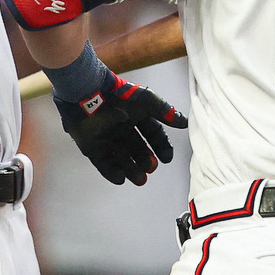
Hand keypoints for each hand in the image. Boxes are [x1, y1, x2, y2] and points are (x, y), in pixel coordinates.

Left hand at [55, 71, 186, 185]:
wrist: (90, 95)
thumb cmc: (120, 96)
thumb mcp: (147, 101)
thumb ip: (166, 112)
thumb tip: (185, 122)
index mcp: (135, 116)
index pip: (151, 133)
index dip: (160, 146)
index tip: (167, 158)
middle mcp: (121, 128)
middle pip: (136, 148)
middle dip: (144, 160)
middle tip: (151, 169)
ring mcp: (105, 138)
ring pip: (121, 158)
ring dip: (131, 169)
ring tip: (140, 180)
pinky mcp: (91, 146)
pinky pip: (102, 163)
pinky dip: (111, 172)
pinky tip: (121, 179)